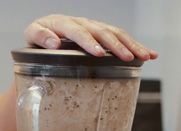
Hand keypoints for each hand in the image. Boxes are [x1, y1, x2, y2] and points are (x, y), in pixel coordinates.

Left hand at [24, 14, 157, 61]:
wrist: (44, 34)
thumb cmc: (38, 38)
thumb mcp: (31, 36)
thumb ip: (39, 37)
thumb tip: (53, 44)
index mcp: (63, 23)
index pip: (77, 31)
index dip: (88, 42)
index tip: (97, 54)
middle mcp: (82, 22)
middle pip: (102, 31)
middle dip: (116, 45)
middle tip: (127, 58)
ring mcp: (94, 27)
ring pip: (115, 33)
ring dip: (131, 44)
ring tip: (144, 56)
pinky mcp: (102, 34)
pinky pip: (121, 37)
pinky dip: (136, 45)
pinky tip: (150, 54)